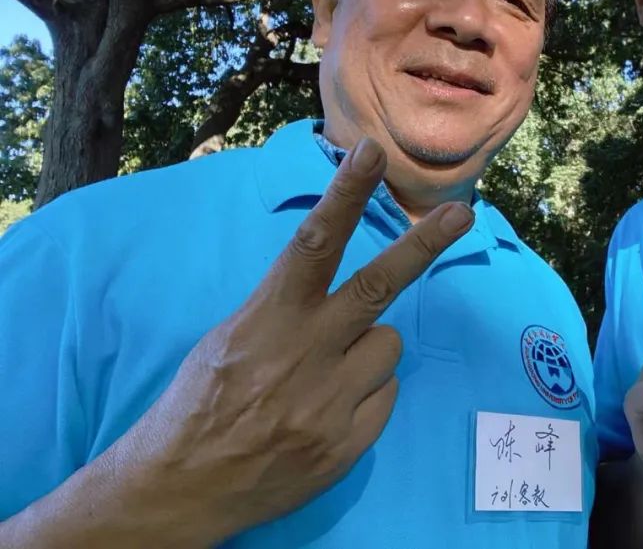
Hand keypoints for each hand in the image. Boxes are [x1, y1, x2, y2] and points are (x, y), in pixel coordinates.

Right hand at [112, 138, 473, 540]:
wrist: (181, 488)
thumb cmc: (200, 401)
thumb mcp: (229, 338)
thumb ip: (287, 308)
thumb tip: (340, 283)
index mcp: (267, 320)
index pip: (312, 244)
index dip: (345, 194)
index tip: (370, 152)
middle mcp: (304, 355)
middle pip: (377, 286)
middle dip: (422, 245)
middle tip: (461, 214)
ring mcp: (330, 403)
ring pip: (388, 345)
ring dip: (369, 349)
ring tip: (326, 373)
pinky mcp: (348, 444)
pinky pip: (386, 395)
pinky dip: (366, 394)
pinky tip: (327, 410)